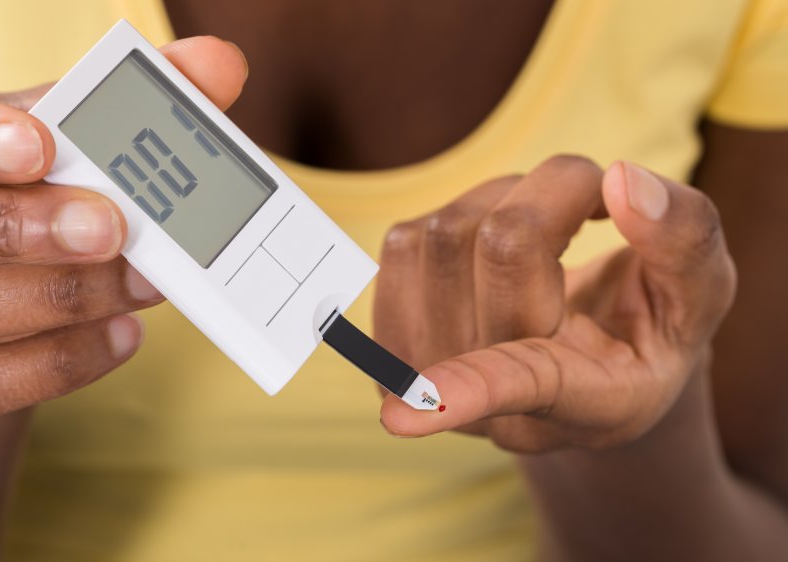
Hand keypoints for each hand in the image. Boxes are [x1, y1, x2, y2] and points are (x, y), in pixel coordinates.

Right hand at [0, 37, 248, 421]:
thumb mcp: (54, 134)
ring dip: (54, 301)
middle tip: (113, 229)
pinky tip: (122, 337)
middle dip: (13, 229)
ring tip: (143, 284)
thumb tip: (218, 67)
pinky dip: (51, 366)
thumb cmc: (11, 187)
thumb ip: (125, 103)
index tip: (42, 143)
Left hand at [375, 156, 735, 451]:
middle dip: (557, 191)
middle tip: (597, 203)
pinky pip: (406, 240)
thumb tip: (623, 181)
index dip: (466, 388)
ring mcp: (436, 385)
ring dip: (504, 199)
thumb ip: (685, 240)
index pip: (522, 383)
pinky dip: (462, 215)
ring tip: (546, 231)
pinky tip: (498, 245)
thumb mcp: (700, 291)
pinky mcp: (390, 347)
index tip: (397, 419)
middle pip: (500, 243)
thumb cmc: (649, 326)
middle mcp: (499, 409)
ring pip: (445, 231)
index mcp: (589, 401)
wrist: (592, 363)